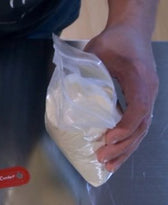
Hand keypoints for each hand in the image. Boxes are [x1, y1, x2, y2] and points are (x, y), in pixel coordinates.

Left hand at [84, 25, 158, 171]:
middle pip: (141, 127)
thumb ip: (84, 72)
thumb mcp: (97, 52)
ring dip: (125, 150)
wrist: (131, 32)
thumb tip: (64, 92)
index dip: (124, 127)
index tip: (108, 138)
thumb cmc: (115, 41)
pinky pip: (137, 126)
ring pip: (141, 131)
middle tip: (102, 158)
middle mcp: (147, 91)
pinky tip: (116, 154)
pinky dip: (127, 142)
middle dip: (122, 147)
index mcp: (140, 79)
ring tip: (109, 165)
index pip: (138, 109)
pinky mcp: (140, 101)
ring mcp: (146, 98)